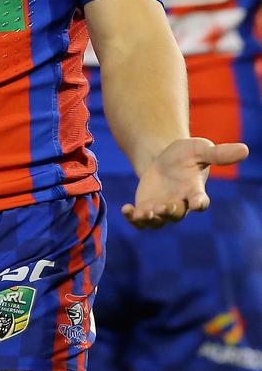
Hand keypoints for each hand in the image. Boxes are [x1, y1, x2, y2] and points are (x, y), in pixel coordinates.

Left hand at [121, 137, 248, 228]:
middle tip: (163, 207)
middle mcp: (180, 204)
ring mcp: (162, 209)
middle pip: (176, 214)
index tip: (199, 203)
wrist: (164, 159)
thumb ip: (218, 153)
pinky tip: (125, 209)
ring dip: (150, 219)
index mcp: (195, 191)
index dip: (200, 202)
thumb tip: (245, 149)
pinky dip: (132, 217)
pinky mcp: (146, 208)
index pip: (200, 200)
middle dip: (170, 212)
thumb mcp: (200, 149)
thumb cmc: (186, 155)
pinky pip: (140, 220)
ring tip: (142, 212)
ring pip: (157, 221)